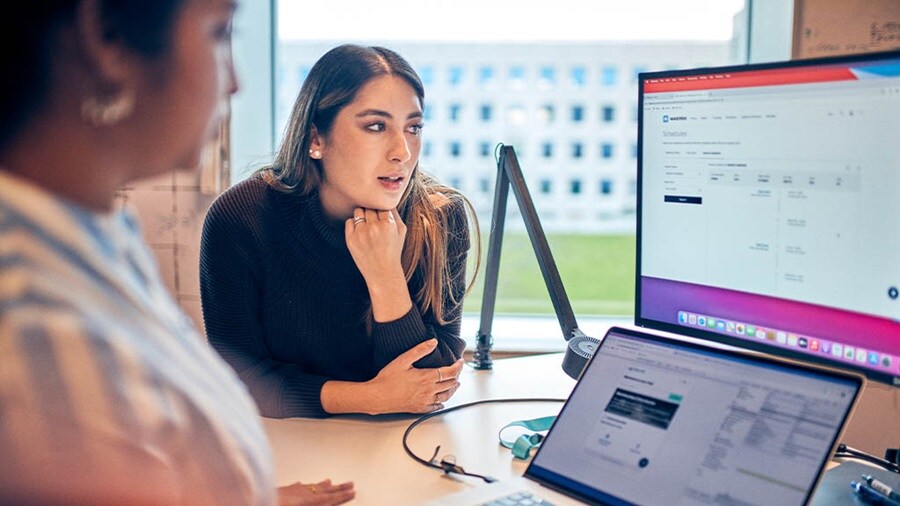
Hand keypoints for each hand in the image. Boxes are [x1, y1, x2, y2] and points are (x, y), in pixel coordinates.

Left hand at [277, 479, 354, 505]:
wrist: (251, 499)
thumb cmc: (271, 503)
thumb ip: (313, 504)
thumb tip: (324, 492)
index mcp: (306, 501)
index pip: (328, 499)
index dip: (341, 496)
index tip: (351, 492)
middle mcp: (300, 494)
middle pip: (323, 490)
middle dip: (338, 488)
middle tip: (350, 484)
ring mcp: (290, 491)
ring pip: (310, 486)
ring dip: (322, 485)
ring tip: (330, 481)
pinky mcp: (280, 490)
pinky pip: (297, 486)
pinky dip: (304, 485)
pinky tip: (303, 483)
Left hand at [345, 207, 411, 321]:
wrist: (382, 272)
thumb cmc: (393, 250)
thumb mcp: (401, 232)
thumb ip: (395, 214)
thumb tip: (386, 200)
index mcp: (388, 224)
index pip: (381, 205)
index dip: (381, 211)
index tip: (382, 218)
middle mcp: (374, 227)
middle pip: (369, 207)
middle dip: (372, 213)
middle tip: (374, 222)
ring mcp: (361, 233)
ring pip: (358, 211)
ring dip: (362, 216)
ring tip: (367, 227)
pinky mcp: (351, 239)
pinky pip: (349, 221)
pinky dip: (354, 224)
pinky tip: (360, 233)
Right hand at [366, 339, 463, 413]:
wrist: (377, 396)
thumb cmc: (387, 378)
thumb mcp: (403, 360)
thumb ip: (420, 350)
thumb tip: (433, 342)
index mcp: (426, 377)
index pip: (450, 372)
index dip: (458, 366)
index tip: (460, 361)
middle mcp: (428, 390)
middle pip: (450, 383)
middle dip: (457, 376)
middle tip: (457, 370)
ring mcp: (425, 401)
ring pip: (446, 396)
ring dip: (453, 389)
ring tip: (455, 384)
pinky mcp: (420, 408)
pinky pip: (436, 407)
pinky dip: (442, 402)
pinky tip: (442, 400)